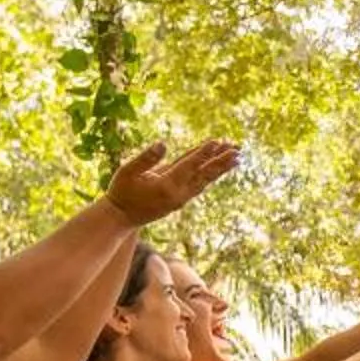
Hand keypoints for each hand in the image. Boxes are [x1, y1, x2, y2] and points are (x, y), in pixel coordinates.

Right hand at [103, 139, 240, 225]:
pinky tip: (219, 165)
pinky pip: (199, 183)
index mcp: (166, 186)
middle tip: (238, 151)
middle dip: (221, 162)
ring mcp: (181, 198)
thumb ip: (146, 158)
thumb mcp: (128, 172)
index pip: (189, 166)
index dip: (203, 153)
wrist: (122, 218)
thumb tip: (163, 144)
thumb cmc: (121, 192)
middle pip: (204, 175)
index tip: (217, 142)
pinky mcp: (180, 199)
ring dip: (220, 168)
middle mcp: (178, 194)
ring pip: (205, 180)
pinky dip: (210, 173)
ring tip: (237, 156)